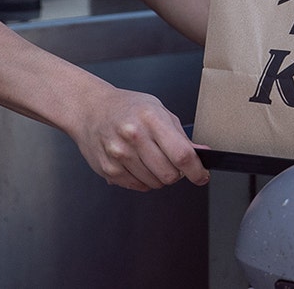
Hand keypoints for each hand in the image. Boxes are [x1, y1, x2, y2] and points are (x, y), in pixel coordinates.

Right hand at [69, 85, 209, 190]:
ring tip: (152, 158)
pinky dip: (144, 180)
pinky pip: (138, 186)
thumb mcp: (159, 111)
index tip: (202, 176)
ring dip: (160, 177)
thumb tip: (202, 152)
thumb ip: (181, 135)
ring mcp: (118, 154)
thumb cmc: (128, 108)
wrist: (91, 110)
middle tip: (173, 163)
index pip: (181, 154)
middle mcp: (133, 137)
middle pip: (169, 174)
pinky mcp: (108, 169)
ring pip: (155, 183)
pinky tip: (138, 163)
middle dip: (178, 173)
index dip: (196, 170)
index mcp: (151, 119)